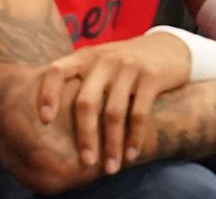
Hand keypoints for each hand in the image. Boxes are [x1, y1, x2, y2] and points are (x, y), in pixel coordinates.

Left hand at [36, 32, 191, 173]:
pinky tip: (132, 154)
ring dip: (111, 145)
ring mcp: (129, 66)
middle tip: (86, 162)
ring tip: (111, 167)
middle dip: (85, 137)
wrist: (170, 47)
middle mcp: (105, 60)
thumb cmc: (127, 63)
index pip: (57, 72)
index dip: (47, 96)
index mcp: (86, 57)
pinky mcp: (152, 76)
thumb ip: (81, 80)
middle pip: (86, 103)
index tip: (45, 122)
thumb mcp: (101, 62)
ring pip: (114, 113)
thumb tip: (48, 120)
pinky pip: (139, 113)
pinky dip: (135, 137)